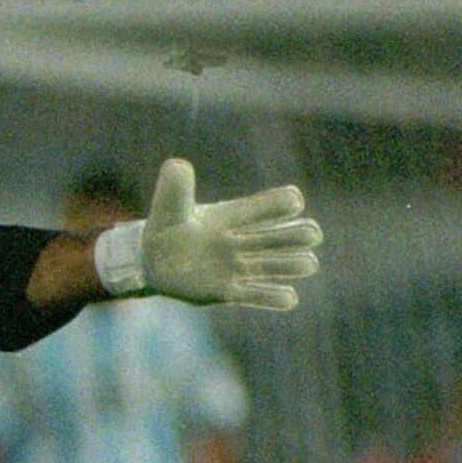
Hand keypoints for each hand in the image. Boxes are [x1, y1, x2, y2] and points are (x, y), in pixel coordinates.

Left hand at [98, 159, 322, 309]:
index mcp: (234, 216)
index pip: (269, 205)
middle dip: (300, 234)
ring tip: (306, 263)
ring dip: (295, 265)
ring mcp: (238, 267)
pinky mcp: (228, 291)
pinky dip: (276, 297)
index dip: (283, 203)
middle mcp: (242, 241)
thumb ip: (175, 188)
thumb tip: (178, 165)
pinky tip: (288, 296)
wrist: (151, 261)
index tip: (292, 203)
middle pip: (285, 236)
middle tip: (310, 236)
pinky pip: (258, 296)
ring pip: (279, 265)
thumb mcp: (168, 206)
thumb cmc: (165, 228)